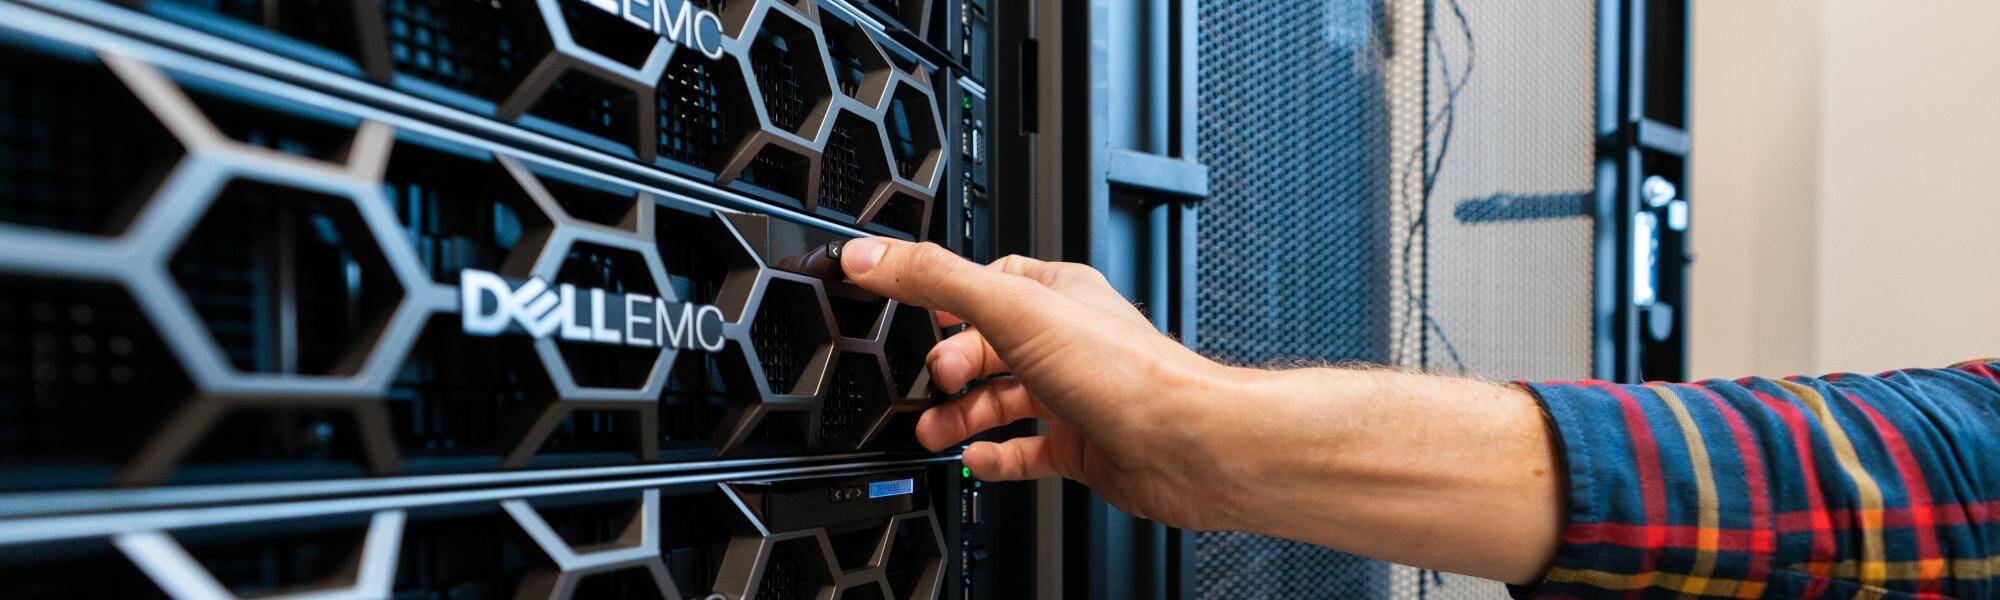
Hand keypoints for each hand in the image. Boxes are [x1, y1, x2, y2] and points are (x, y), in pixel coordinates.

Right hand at [840, 237, 1246, 530]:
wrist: (1185, 445)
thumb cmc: (1126, 372)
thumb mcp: (1012, 308)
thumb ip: (937, 280)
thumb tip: (872, 258)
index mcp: (1057, 292)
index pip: (984, 283)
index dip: (942, 299)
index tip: (900, 309)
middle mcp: (1067, 341)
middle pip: (987, 347)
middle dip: (948, 368)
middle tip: (928, 382)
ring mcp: (1074, 394)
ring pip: (1001, 401)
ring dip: (961, 416)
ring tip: (932, 431)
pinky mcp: (1082, 445)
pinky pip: (1025, 450)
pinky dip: (995, 456)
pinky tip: (978, 460)